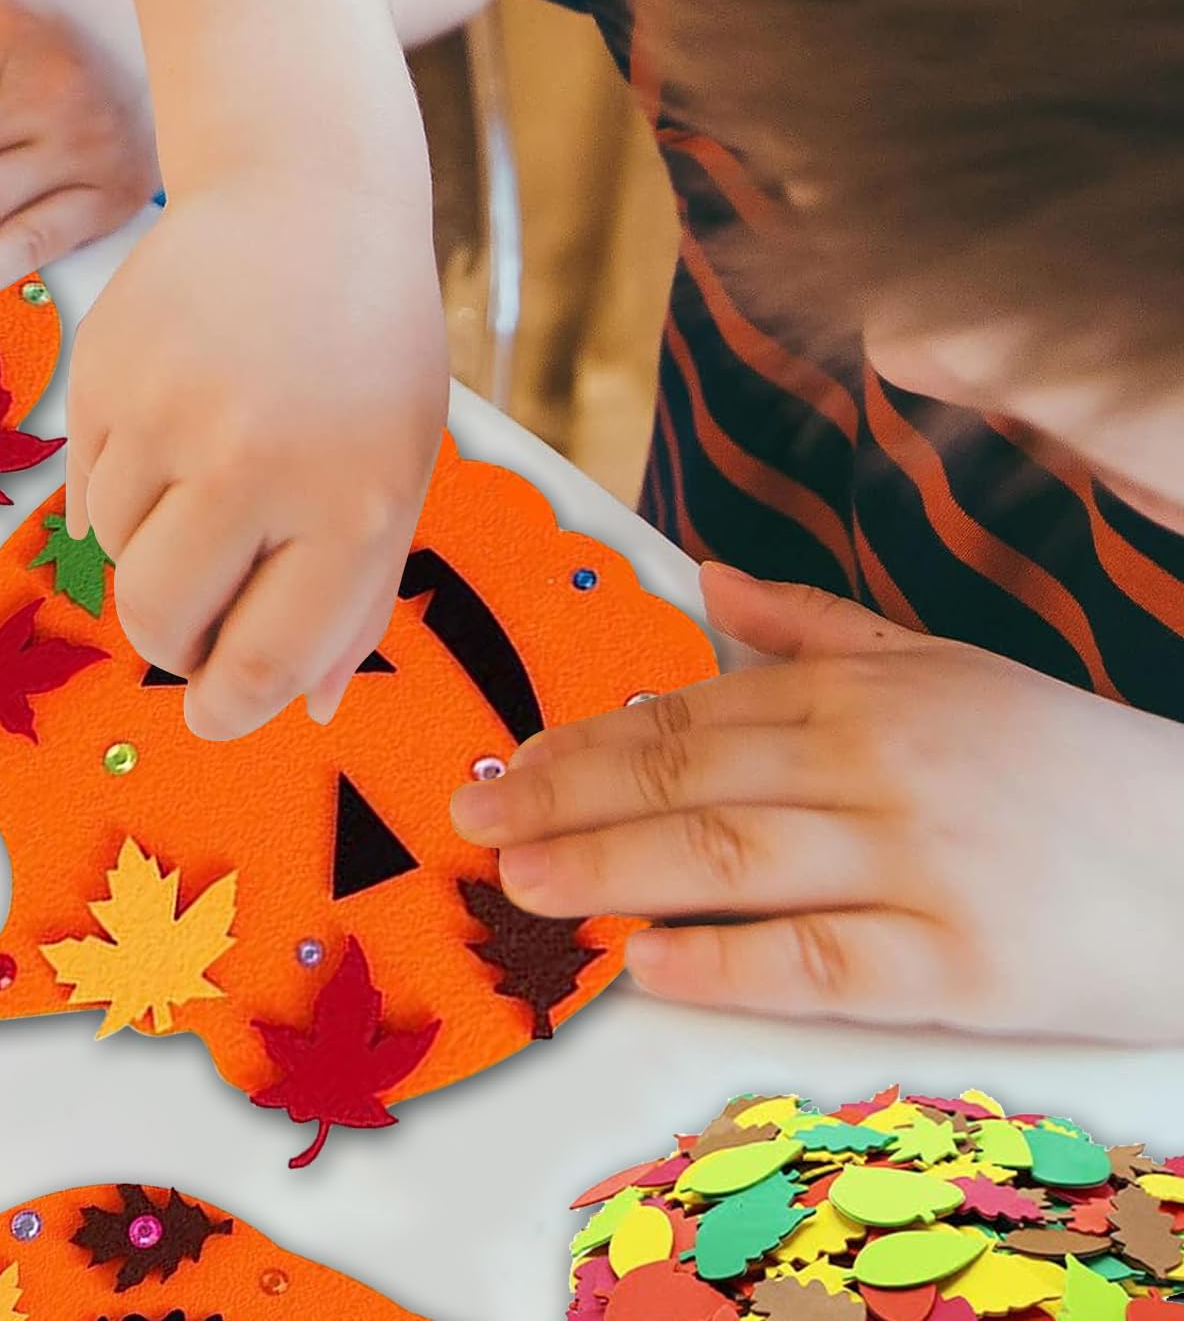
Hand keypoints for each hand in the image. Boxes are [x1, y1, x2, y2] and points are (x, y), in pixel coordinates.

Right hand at [66, 170, 447, 741]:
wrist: (305, 194)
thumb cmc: (368, 345)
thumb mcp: (399, 472)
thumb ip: (358, 596)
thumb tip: (307, 707)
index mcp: (350, 503)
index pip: (263, 662)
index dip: (230, 707)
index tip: (215, 711)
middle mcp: (255, 464)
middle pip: (160, 623)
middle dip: (175, 641)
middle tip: (200, 615)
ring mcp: (168, 414)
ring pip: (113, 554)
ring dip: (153, 542)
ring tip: (212, 466)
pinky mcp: (102, 374)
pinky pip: (84, 486)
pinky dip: (123, 482)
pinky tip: (178, 420)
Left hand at [451, 562, 1183, 1041]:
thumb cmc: (1064, 763)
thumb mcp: (945, 665)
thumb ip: (820, 625)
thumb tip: (714, 577)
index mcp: (863, 690)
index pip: (686, 712)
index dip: (581, 740)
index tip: (506, 762)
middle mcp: (876, 761)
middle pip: (683, 777)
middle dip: (563, 798)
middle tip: (476, 821)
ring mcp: (915, 858)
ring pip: (726, 857)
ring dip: (609, 869)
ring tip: (525, 881)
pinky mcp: (960, 962)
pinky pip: (817, 960)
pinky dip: (725, 962)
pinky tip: (650, 964)